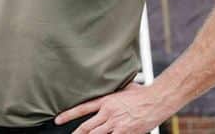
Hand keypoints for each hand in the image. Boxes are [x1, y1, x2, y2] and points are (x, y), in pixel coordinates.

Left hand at [56, 82, 171, 133]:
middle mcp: (108, 113)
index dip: (68, 115)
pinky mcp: (125, 133)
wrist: (157, 100)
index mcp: (107, 101)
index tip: (58, 120)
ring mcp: (116, 124)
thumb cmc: (143, 94)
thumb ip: (115, 92)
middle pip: (86, 128)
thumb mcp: (125, 88)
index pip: (82, 108)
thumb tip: (110, 86)